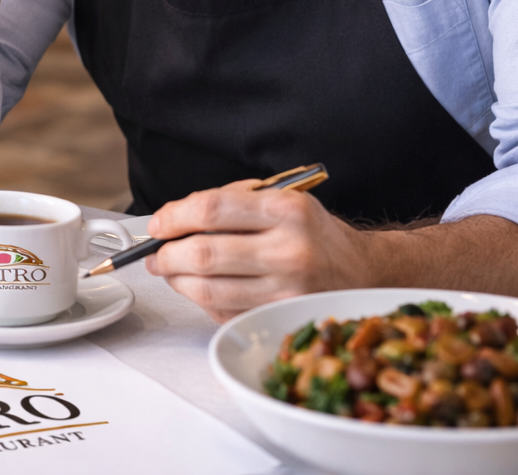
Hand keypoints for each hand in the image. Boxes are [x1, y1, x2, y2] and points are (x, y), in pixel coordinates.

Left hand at [143, 180, 371, 322]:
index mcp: (287, 210)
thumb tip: (174, 220)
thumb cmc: (311, 232)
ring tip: (169, 270)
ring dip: (177, 280)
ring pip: (208, 289)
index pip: (212, 210)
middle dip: (166, 254)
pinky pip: (223, 311)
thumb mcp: (280, 199)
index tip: (158, 223)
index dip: (174, 216)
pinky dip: (200, 300)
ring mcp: (286, 290)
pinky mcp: (280, 317)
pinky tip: (198, 287)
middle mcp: (290, 250)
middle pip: (205, 253)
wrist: (362, 271)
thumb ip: (230, 203)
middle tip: (155, 253)